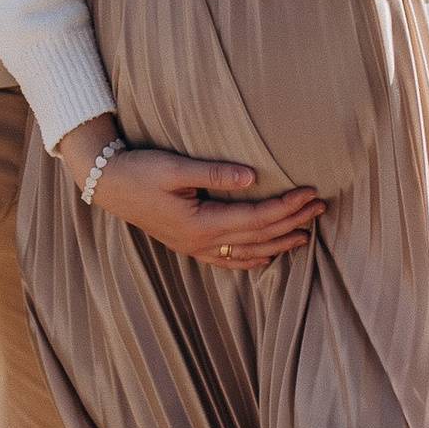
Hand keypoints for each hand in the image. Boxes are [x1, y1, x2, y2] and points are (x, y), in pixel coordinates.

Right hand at [58, 120, 322, 273]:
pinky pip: (228, 260)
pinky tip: (268, 257)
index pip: (255, 218)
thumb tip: (252, 177)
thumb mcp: (174, 167)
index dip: (285, 207)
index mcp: (199, 223)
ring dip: (279, 242)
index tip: (310, 193)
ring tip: (306, 233)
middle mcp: (200, 242)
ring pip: (247, 252)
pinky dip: (252, 259)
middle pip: (258, 236)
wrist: (107, 185)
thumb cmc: (139, 171)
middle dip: (291, 222)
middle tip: (321, 207)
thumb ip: (214, 173)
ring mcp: (194, 248)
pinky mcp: (189, 245)